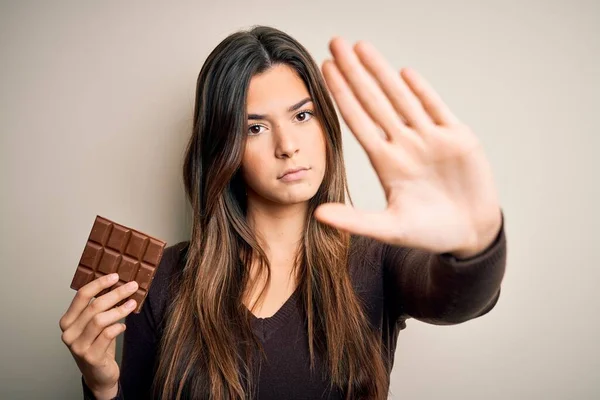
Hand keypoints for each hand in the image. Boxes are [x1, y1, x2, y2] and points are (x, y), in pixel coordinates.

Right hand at [59, 273, 138, 398]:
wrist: (98, 375)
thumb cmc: (98, 345)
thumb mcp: (95, 325)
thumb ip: (100, 308)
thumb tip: (118, 284)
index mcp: (68, 321)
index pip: (81, 296)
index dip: (99, 284)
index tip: (115, 276)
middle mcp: (69, 333)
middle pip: (94, 306)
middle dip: (116, 293)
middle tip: (132, 286)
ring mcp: (78, 346)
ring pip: (100, 320)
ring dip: (119, 309)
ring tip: (132, 304)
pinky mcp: (90, 356)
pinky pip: (107, 335)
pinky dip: (118, 327)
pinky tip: (123, 326)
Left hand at [315, 37, 501, 256]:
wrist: (470, 232)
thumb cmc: (429, 232)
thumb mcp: (389, 228)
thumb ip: (355, 220)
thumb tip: (318, 215)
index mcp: (386, 162)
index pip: (358, 121)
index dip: (342, 95)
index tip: (325, 71)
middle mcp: (404, 144)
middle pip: (374, 101)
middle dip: (355, 72)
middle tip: (336, 43)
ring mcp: (430, 138)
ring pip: (402, 98)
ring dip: (382, 72)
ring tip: (362, 47)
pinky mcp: (457, 138)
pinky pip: (436, 108)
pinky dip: (421, 91)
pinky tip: (404, 73)